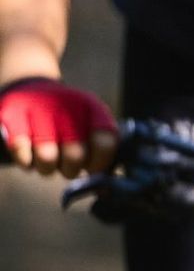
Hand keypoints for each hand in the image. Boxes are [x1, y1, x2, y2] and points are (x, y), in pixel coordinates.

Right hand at [0, 78, 116, 177]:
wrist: (30, 90)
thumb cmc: (65, 119)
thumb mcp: (89, 123)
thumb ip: (101, 147)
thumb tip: (103, 180)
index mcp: (91, 107)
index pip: (105, 143)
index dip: (99, 162)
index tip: (91, 166)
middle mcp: (66, 105)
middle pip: (75, 156)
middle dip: (71, 169)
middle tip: (67, 165)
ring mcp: (37, 109)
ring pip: (47, 159)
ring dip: (47, 168)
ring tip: (48, 158)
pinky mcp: (11, 115)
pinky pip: (22, 154)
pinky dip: (26, 161)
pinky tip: (30, 154)